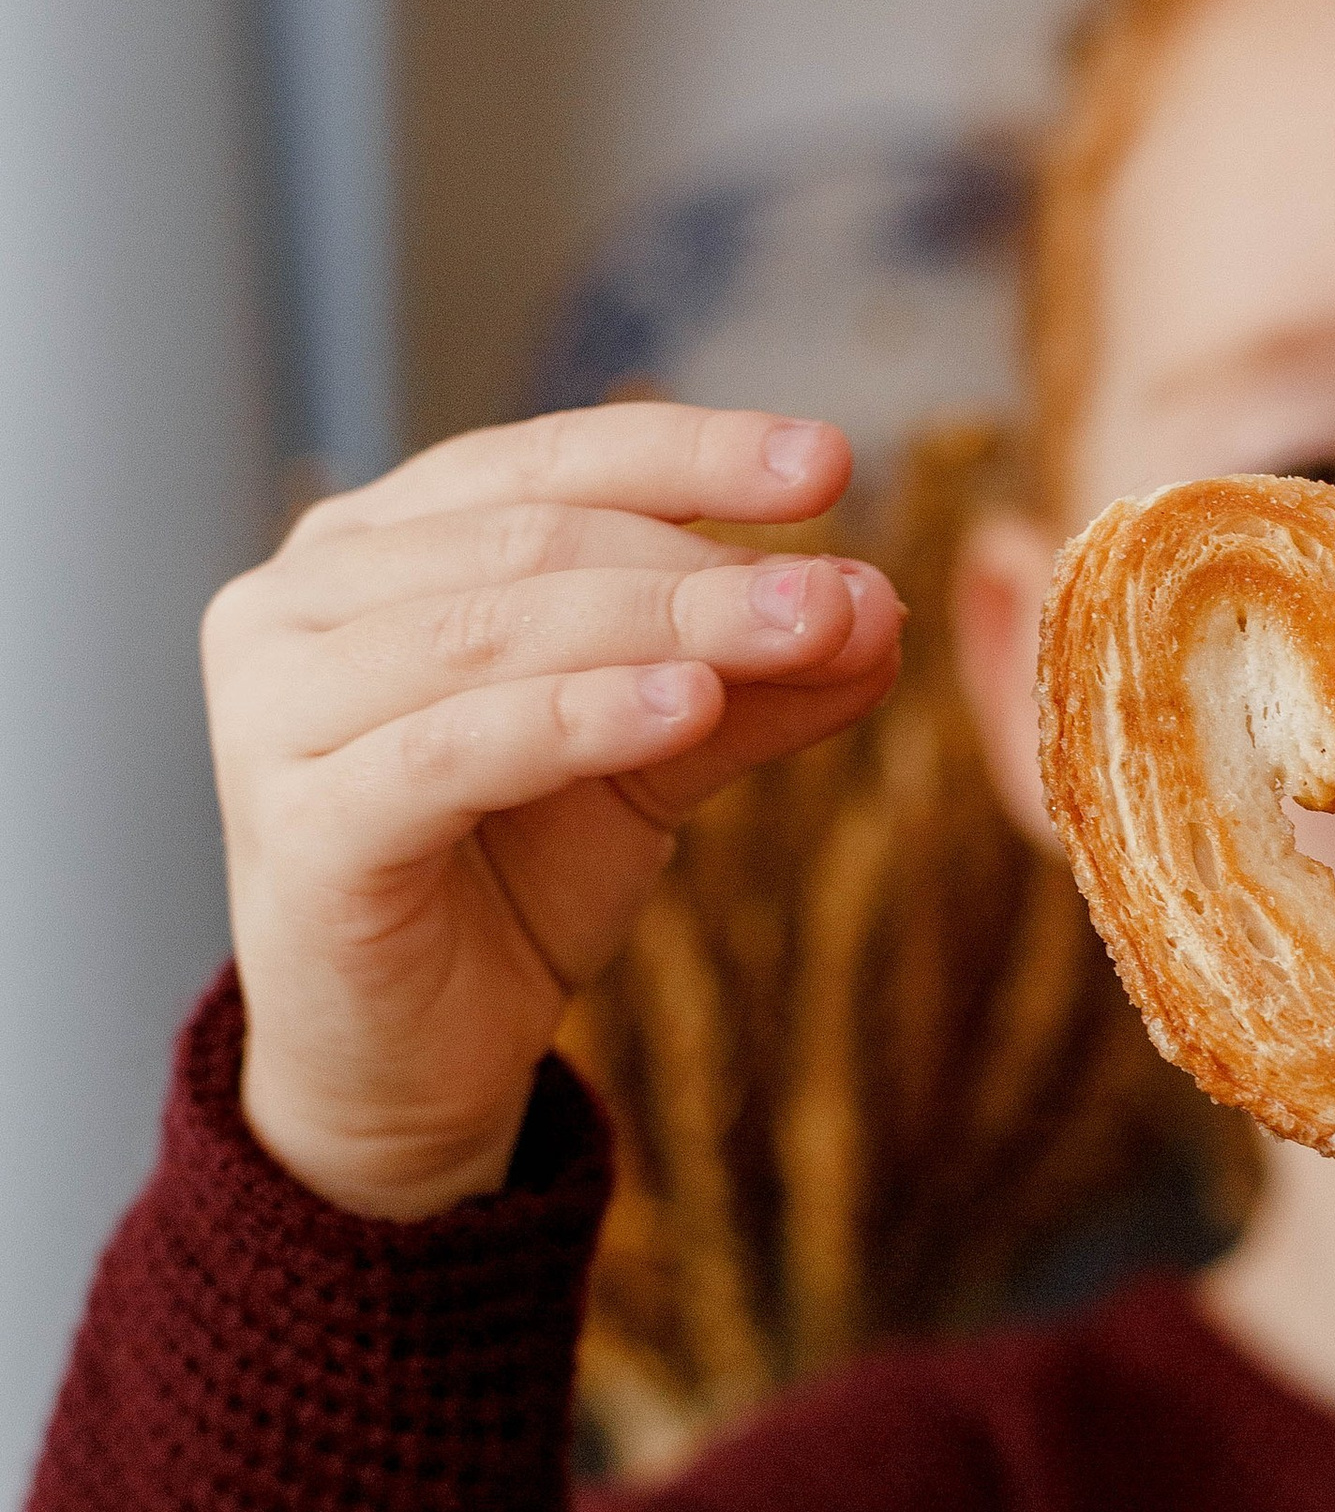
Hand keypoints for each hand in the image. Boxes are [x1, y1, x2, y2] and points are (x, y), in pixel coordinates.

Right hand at [209, 404, 902, 1220]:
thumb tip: (879, 604)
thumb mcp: (656, 759)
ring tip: (805, 627)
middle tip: (844, 589)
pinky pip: (457, 750)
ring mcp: (278, 711)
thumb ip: (753, 681)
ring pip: (496, 632)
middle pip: (531, 542)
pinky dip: (581, 717)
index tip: (832, 459)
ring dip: (669, 626)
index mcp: (374, 548)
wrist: (410, 1059)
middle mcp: (302, 602)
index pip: (547, 461)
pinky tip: (692, 705)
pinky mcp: (302, 827)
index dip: (690, 452)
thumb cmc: (514, 878)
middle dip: (704, 562)